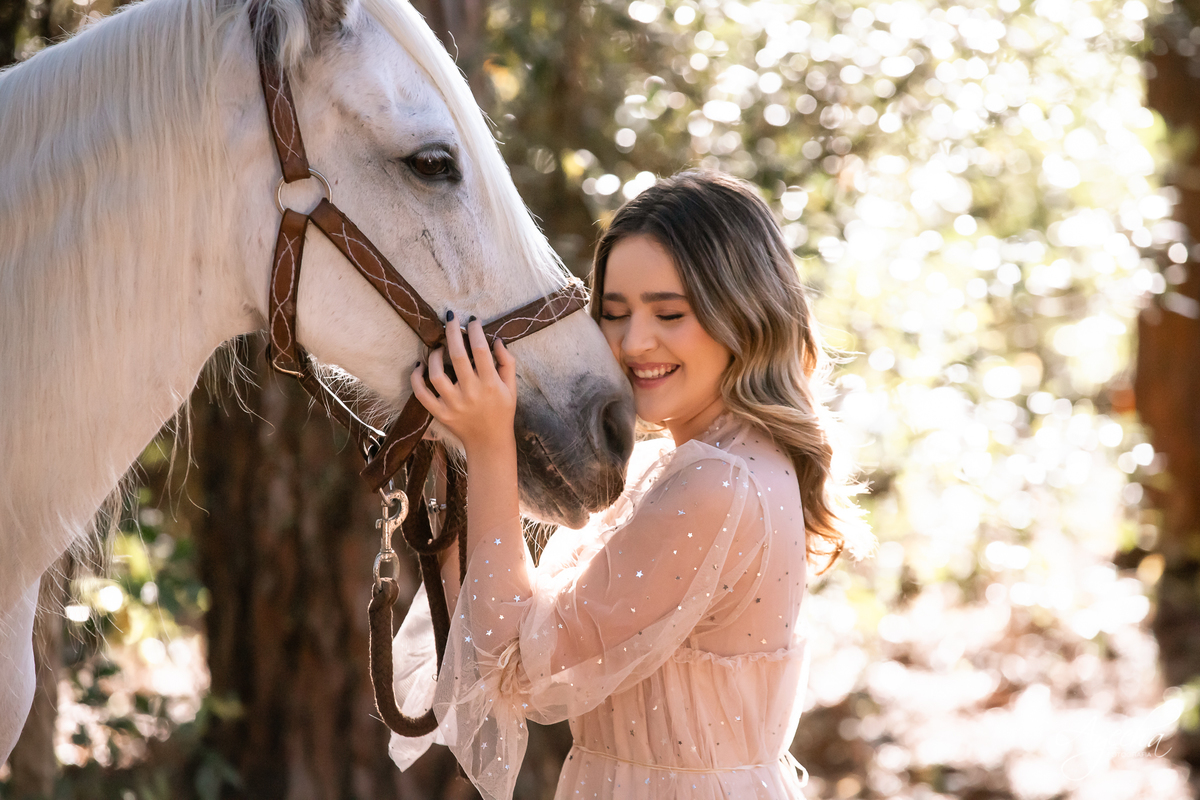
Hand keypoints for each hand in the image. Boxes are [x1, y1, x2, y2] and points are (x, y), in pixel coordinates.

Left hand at [411, 313, 517, 453]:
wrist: (490, 442)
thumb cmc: (502, 411)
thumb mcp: (511, 387)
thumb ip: (507, 362)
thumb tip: (496, 339)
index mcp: (490, 384)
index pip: (480, 349)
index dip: (475, 330)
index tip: (472, 320)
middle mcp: (471, 392)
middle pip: (457, 355)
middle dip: (453, 332)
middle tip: (450, 319)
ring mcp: (453, 404)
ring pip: (436, 374)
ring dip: (435, 355)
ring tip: (438, 347)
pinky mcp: (440, 413)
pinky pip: (422, 394)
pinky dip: (416, 378)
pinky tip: (419, 365)